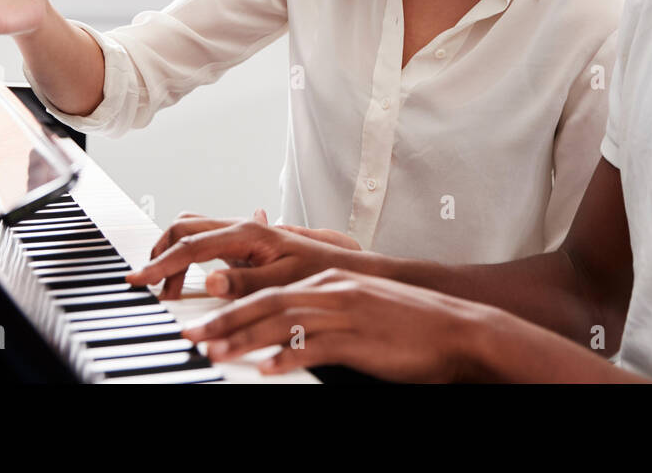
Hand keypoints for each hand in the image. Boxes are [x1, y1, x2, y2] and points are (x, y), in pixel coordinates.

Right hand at [126, 210, 356, 299]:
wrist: (341, 264)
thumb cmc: (318, 272)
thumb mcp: (282, 282)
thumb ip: (244, 282)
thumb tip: (210, 281)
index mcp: (247, 233)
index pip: (192, 246)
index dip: (161, 264)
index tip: (138, 280)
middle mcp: (240, 226)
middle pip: (184, 227)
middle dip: (160, 253)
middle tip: (151, 285)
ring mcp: (239, 233)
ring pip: (192, 229)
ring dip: (172, 252)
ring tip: (169, 287)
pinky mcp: (241, 242)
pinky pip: (203, 239)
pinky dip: (186, 254)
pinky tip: (187, 277)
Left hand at [182, 268, 489, 381]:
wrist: (458, 329)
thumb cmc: (410, 325)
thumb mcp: (363, 306)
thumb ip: (327, 308)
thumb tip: (294, 322)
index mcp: (333, 282)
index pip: (272, 291)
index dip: (233, 307)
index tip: (203, 322)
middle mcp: (334, 290)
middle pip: (268, 303)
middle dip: (226, 321)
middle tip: (194, 336)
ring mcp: (347, 313)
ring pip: (284, 323)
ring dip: (245, 339)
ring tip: (215, 353)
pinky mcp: (360, 339)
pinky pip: (315, 348)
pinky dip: (287, 358)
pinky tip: (266, 369)